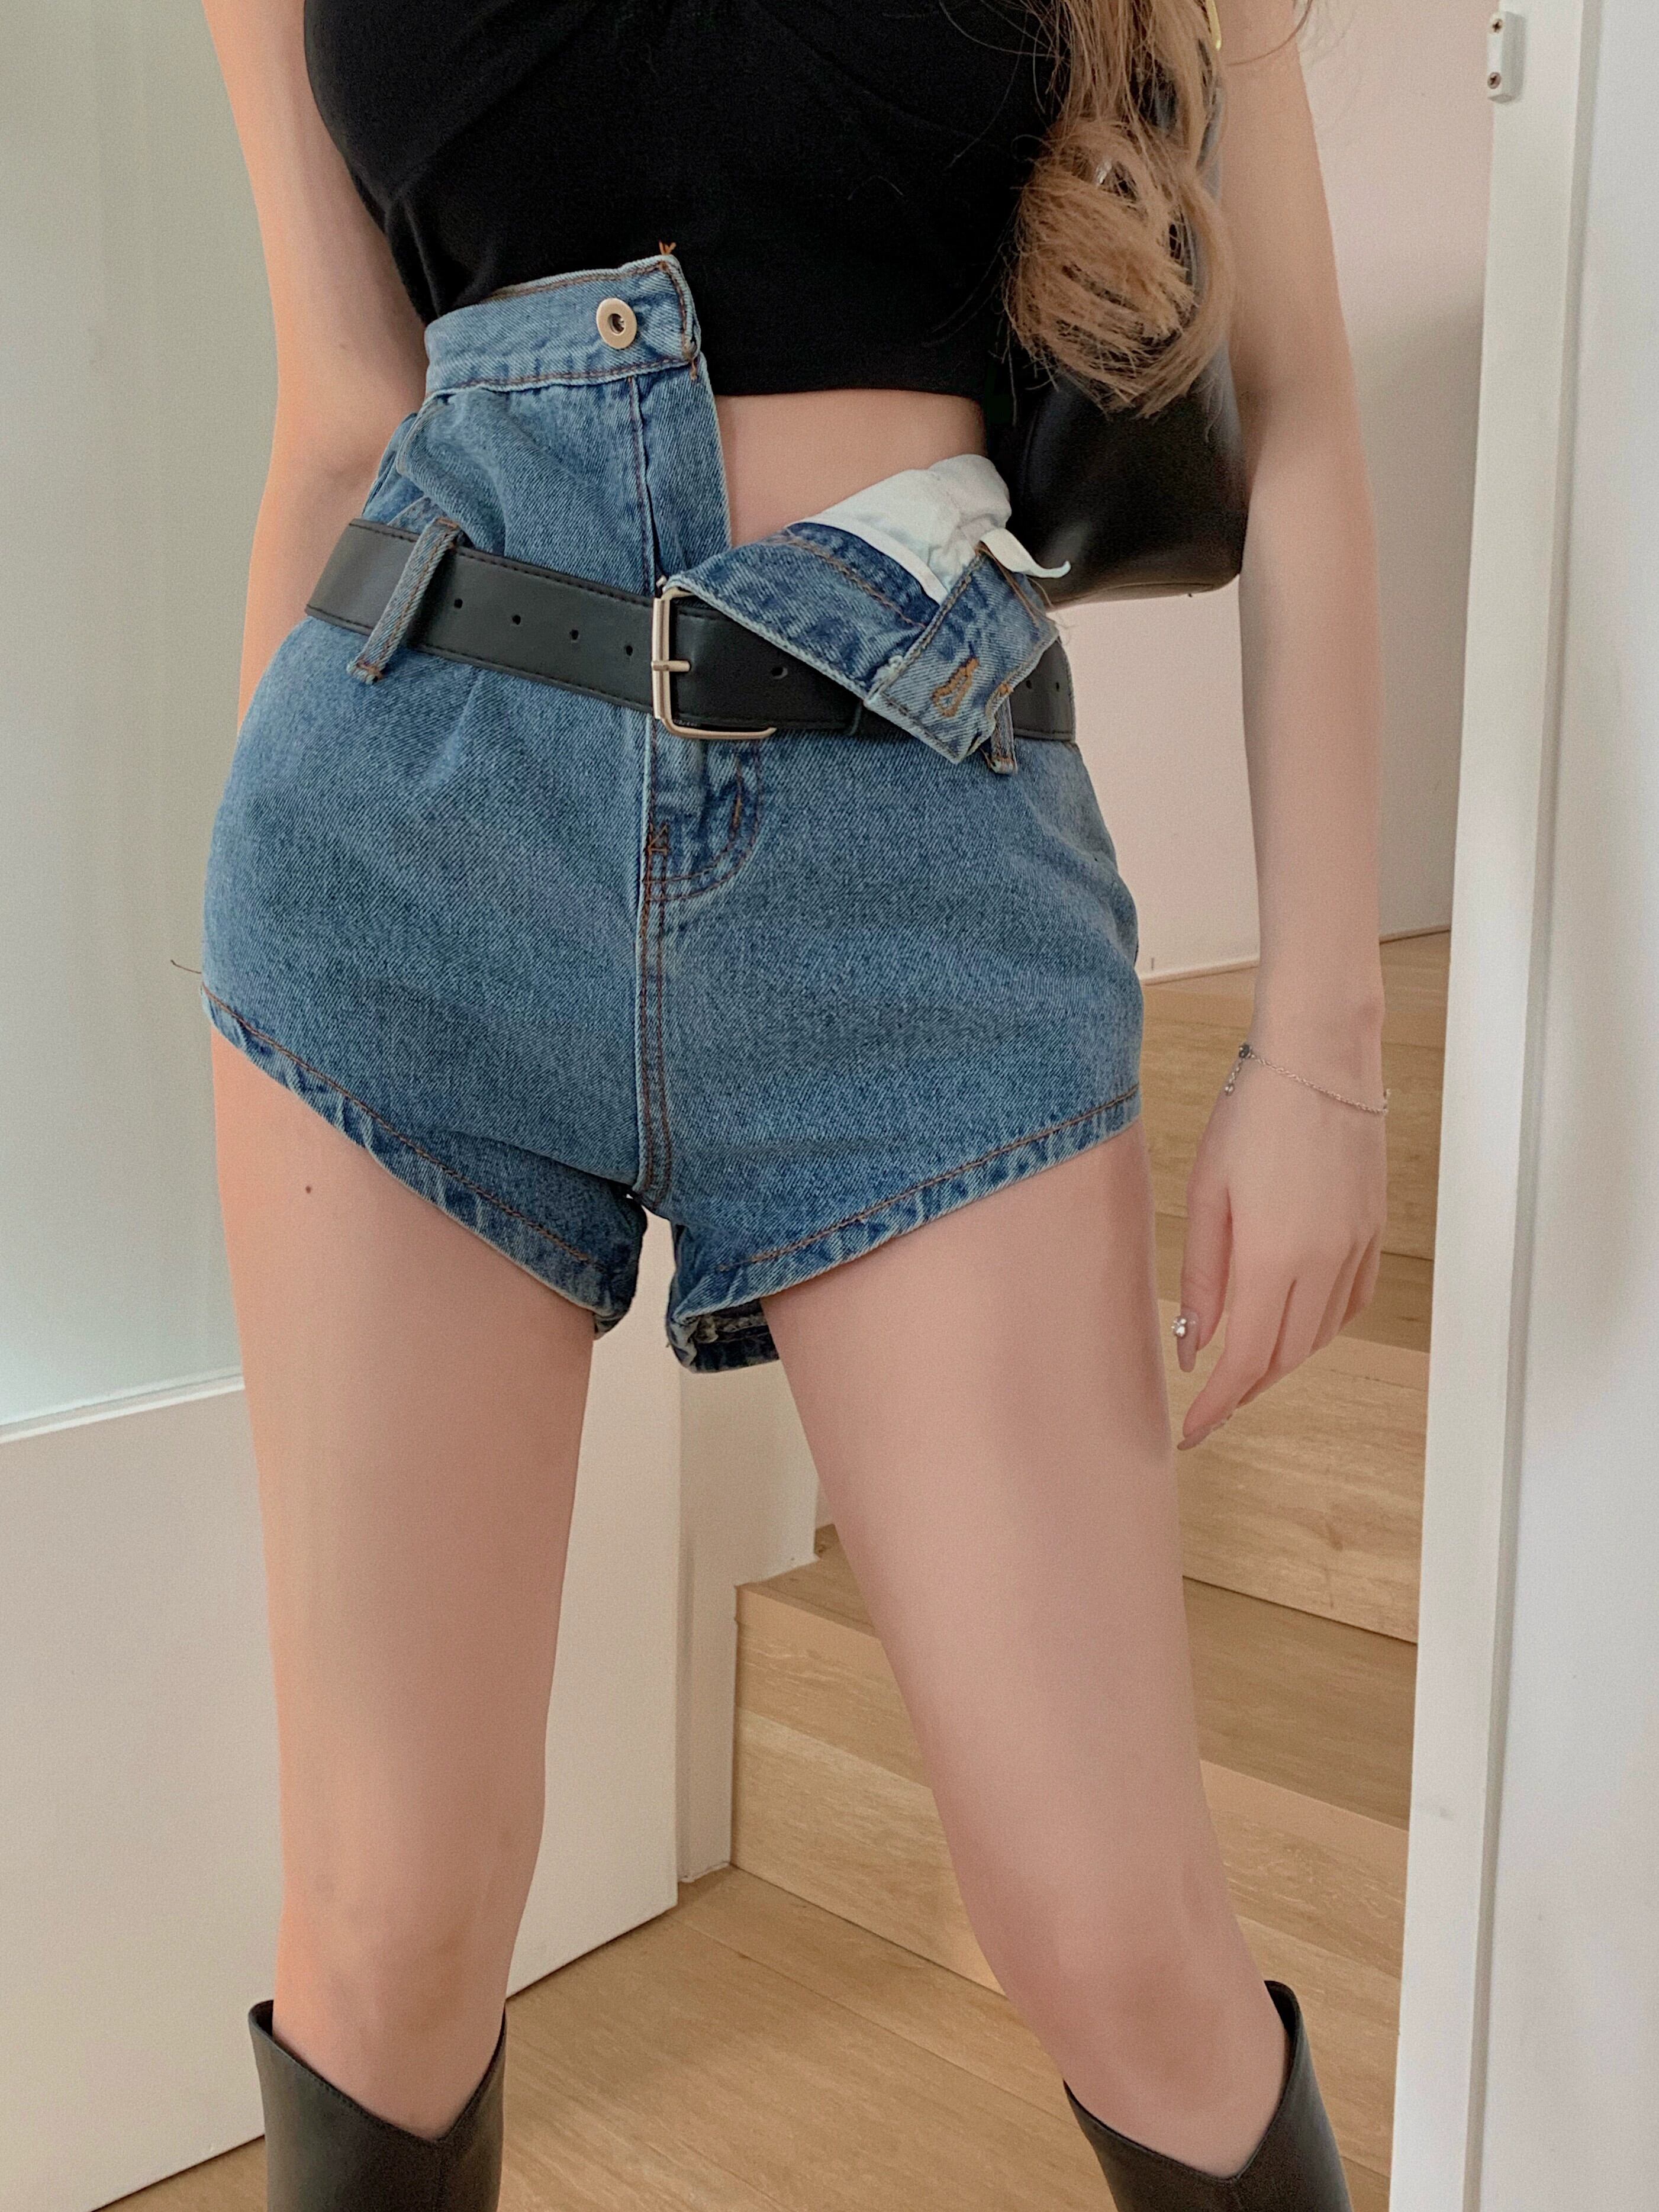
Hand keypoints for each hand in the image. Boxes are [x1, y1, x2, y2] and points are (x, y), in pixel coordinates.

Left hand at [1173, 1042, 1387, 1448]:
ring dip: (1282, 1361)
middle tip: (1209, 1405)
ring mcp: (1356, 1247)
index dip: (1217, 1405)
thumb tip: (1193, 1347)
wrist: (1319, 1059)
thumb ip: (1201, 1278)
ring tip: (1243, 1368)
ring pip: (1321, 1335)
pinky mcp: (1373, 1229)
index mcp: (1275, 1257)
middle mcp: (1324, 1263)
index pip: (1246, 1360)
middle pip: (1286, 1357)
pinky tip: (1296, 1326)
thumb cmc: (1252, 1115)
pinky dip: (1321, 1328)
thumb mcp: (1208, 1195)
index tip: (1192, 1432)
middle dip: (1245, 1390)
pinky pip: (1351, 1302)